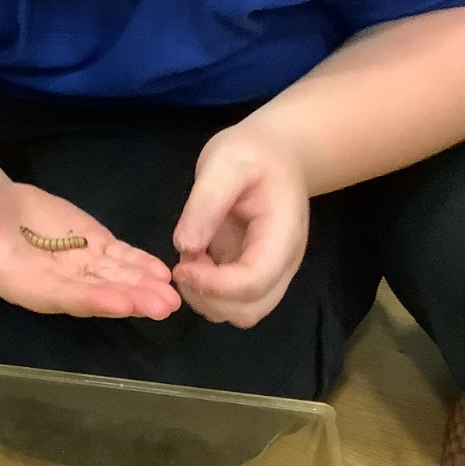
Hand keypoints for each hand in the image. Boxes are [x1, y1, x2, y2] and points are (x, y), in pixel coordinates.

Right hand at [0, 177, 180, 319]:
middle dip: (129, 298)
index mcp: (21, 282)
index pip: (60, 296)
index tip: (120, 302)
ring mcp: (73, 265)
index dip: (91, 298)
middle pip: (96, 293)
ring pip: (113, 278)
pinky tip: (165, 268)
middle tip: (164, 304)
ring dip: (144, 284)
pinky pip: (116, 258)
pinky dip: (139, 262)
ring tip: (175, 290)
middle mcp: (53, 281)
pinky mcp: (85, 246)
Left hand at [172, 124, 309, 327]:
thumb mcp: (226, 162)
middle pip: (249, 309)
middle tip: (182, 265)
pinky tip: (196, 259)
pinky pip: (230, 299)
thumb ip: (206, 202)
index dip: (214, 285)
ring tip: (190, 260)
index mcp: (282, 236)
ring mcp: (268, 271)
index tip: (182, 266)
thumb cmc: (253, 153)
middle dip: (208, 297)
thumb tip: (186, 247)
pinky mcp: (251, 272)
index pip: (254, 282)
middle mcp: (281, 263)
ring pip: (239, 312)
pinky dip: (206, 290)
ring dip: (205, 297)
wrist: (277, 154)